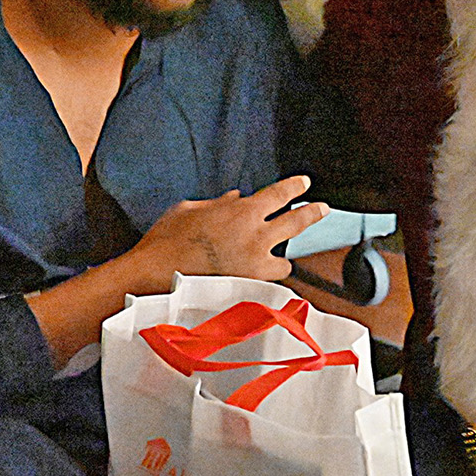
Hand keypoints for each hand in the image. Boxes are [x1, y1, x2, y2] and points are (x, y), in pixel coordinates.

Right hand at [126, 175, 327, 283]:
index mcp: (242, 214)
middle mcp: (256, 239)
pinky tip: (252, 281)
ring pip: (285, 262)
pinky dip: (261, 281)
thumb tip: (234, 199)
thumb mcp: (188, 210)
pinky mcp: (249, 291)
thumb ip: (218, 204)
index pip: (279, 195)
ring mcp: (255, 268)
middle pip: (297, 223)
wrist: (153, 281)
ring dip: (280, 259)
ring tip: (272, 259)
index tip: (303, 184)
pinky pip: (266, 284)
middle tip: (322, 209)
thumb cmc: (166, 243)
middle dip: (312, 213)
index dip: (294, 187)